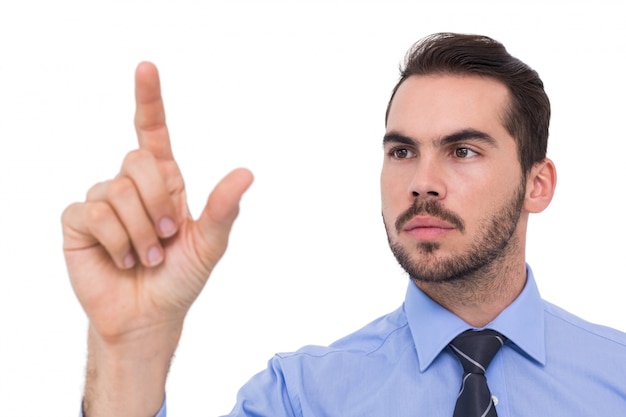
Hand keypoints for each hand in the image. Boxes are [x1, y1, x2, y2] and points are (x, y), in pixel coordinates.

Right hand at [61, 62, 252, 415]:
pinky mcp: (79, 221)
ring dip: (140, 231)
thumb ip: (223, 208)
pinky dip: (116, 241)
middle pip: (138, 160)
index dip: (149, 99)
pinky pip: (94, 213)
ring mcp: (102, 201)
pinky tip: (122, 259)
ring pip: (117, 190)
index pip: (151, 132)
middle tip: (167, 236)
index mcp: (163, 182)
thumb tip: (248, 172)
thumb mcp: (209, 244)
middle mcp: (130, 185)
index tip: (146, 67)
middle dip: (158, 203)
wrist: (149, 315)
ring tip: (146, 255)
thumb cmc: (181, 278)